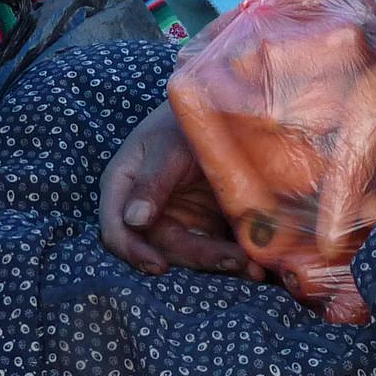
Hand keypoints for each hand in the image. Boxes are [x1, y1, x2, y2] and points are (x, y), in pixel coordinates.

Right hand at [100, 102, 265, 279]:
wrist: (218, 106)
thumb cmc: (182, 120)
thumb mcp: (167, 147)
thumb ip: (152, 182)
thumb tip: (134, 221)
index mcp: (123, 187)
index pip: (116, 231)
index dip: (134, 252)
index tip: (160, 266)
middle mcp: (146, 210)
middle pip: (163, 247)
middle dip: (198, 259)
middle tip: (234, 262)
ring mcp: (176, 218)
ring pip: (193, 253)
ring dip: (221, 263)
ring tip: (254, 270)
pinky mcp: (204, 224)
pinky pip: (216, 248)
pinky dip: (236, 256)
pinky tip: (259, 266)